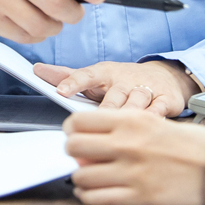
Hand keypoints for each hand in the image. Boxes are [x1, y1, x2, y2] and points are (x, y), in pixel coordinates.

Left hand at [33, 59, 199, 116]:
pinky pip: (160, 111)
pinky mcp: (167, 99)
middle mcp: (126, 80)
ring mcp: (147, 89)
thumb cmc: (122, 81)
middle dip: (104, 110)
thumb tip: (37, 69)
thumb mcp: (97, 76)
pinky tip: (147, 130)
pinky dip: (153, 119)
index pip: (88, 75)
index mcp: (107, 73)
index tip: (60, 91)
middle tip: (92, 127)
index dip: (74, 82)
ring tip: (118, 135)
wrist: (165, 76)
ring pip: (136, 104)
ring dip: (127, 117)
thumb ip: (68, 75)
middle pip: (112, 96)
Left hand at [64, 111, 204, 204]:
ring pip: (81, 176)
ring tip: (92, 176)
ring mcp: (132, 173)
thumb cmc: (189, 143)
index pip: (79, 122)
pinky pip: (97, 199)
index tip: (76, 135)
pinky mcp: (139, 198)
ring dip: (82, 177)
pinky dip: (90, 197)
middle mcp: (128, 144)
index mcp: (132, 120)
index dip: (72, 130)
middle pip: (74, 147)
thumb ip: (120, 130)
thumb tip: (87, 144)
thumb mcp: (154, 123)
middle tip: (81, 156)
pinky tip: (96, 192)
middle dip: (73, 153)